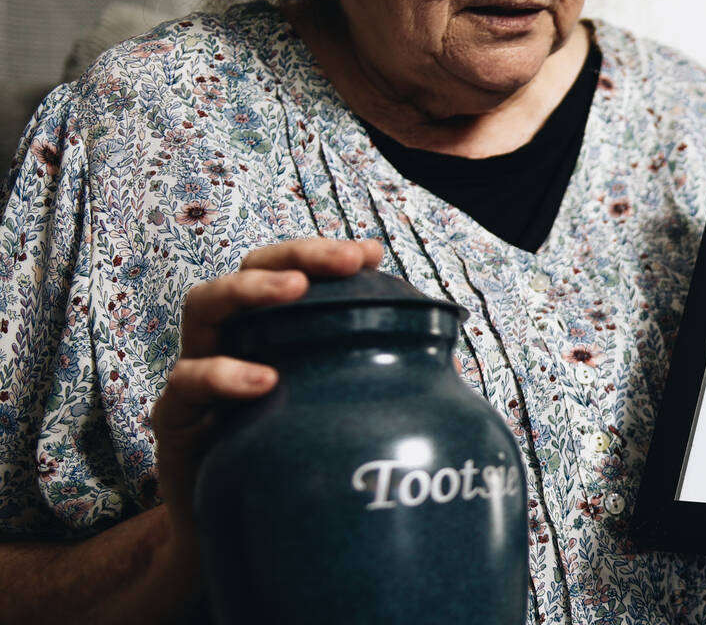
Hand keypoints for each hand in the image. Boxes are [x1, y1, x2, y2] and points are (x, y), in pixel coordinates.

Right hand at [152, 238, 382, 549]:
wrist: (232, 532)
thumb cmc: (290, 456)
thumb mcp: (335, 408)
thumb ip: (378, 376)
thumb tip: (450, 354)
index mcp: (269, 326)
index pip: (292, 270)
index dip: (326, 255)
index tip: (372, 254)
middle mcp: (230, 336)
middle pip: (248, 268)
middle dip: (297, 255)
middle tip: (346, 261)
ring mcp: (196, 369)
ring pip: (204, 304)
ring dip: (250, 290)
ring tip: (295, 292)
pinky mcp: (174, 417)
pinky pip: (186, 384)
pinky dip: (222, 375)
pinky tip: (264, 380)